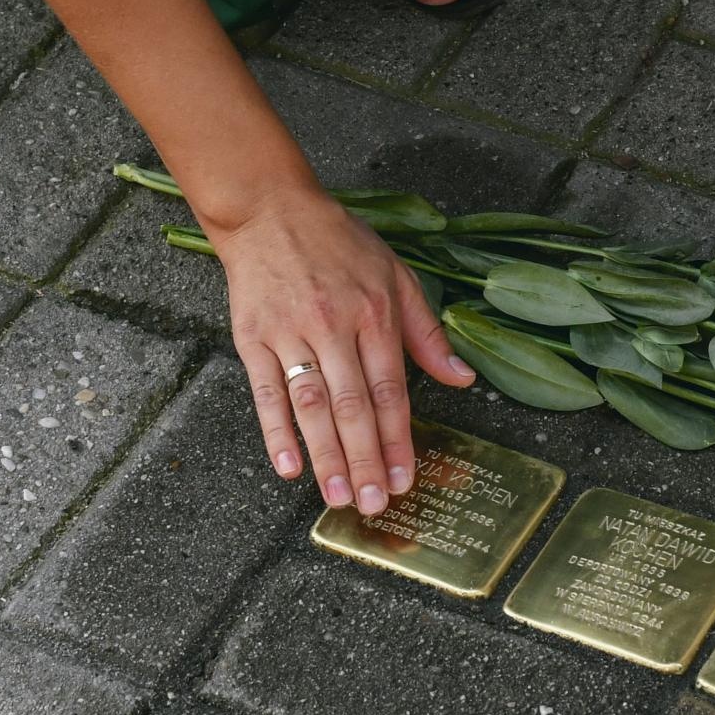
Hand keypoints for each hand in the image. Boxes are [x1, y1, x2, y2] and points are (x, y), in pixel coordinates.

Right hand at [213, 185, 475, 513]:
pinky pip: (265, 392)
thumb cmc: (339, 244)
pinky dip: (275, 432)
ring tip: (339, 497)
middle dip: (366, 460)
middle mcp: (333, 326)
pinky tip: (289, 466)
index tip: (406, 479)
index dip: (399, 439)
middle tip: (375, 504)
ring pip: (312, 406)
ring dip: (326, 456)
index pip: (391, 390)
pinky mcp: (251, 337)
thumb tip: (462, 379)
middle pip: (353, 406)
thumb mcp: (397, 276)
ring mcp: (290, 333)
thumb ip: (427, 333)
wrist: (270, 210)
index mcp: (375, 314)